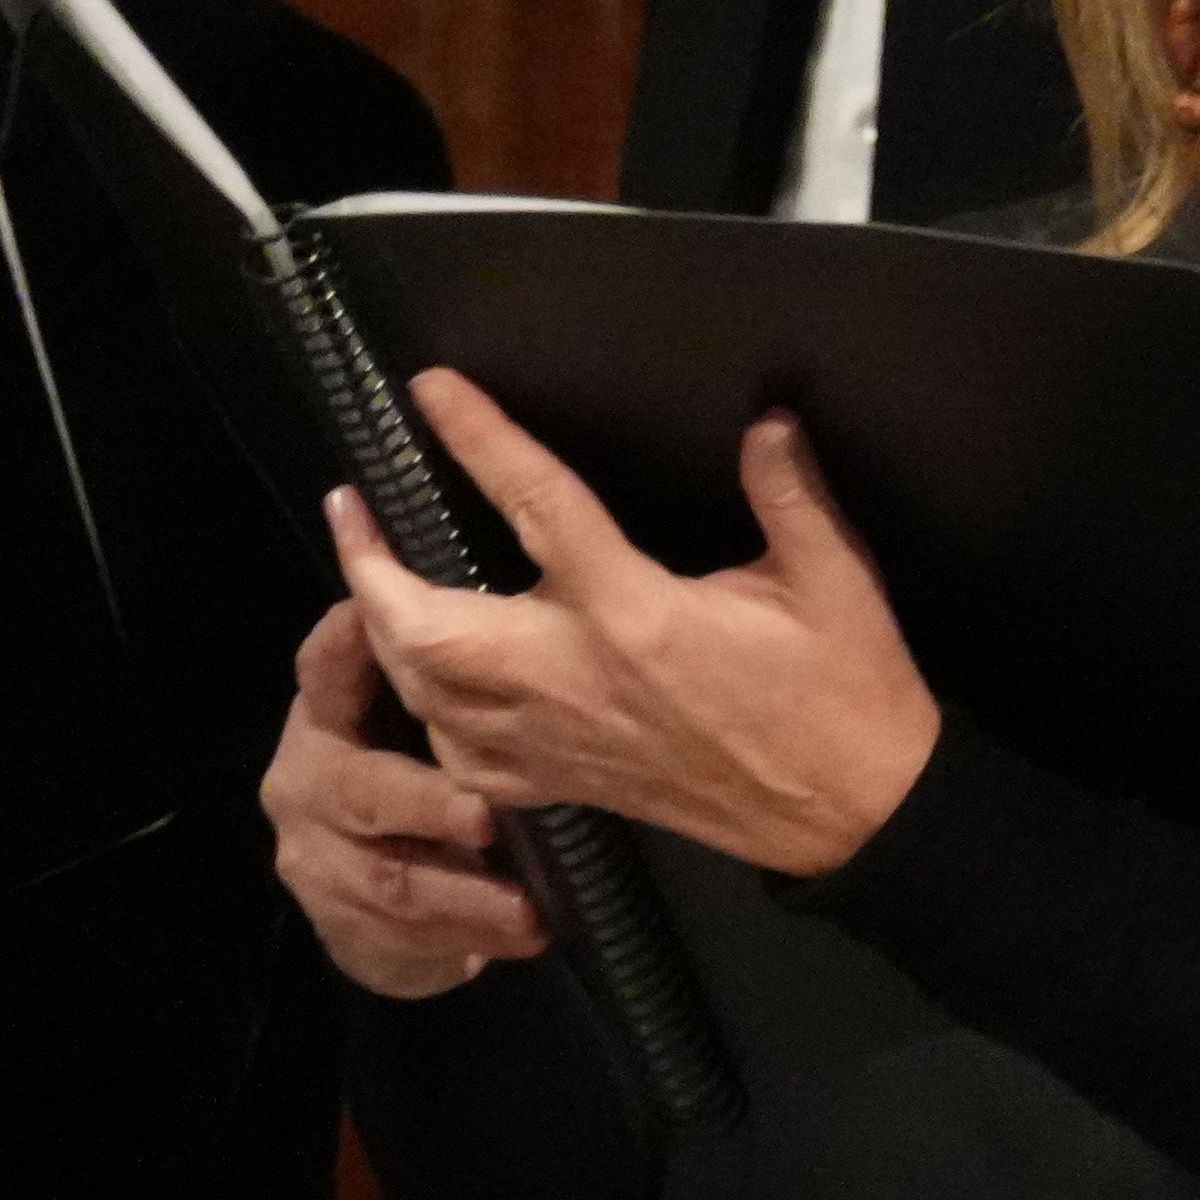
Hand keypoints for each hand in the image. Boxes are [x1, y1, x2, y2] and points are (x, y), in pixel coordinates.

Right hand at [260, 600, 545, 998]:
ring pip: (386, 883)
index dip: (344, 647)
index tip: (373, 617)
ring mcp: (313, 863)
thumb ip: (447, 675)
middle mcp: (304, 785)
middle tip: (488, 819)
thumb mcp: (436, 718)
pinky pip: (391, 942)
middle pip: (360, 794)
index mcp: (326, 717)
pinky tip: (502, 945)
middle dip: (426, 808)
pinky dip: (453, 946)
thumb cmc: (430, 765)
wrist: (387, 882)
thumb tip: (515, 602)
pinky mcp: (334, 927)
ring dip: (460, 900)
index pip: (325, 671)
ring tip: (527, 913)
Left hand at [328, 378, 941, 882]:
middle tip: (349, 509)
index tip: (430, 390)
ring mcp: (556, 739)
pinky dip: (426, 713)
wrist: (850, 809)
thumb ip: (790, 490)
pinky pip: (459, 755)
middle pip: (426, 629)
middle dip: (368, 569)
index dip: (478, 439)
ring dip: (384, 636)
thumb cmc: (844, 688)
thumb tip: (765, 419)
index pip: (535, 506)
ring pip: (425, 696)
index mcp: (635, 611)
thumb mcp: (834, 574)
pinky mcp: (562, 784)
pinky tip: (430, 683)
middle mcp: (574, 676)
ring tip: (369, 585)